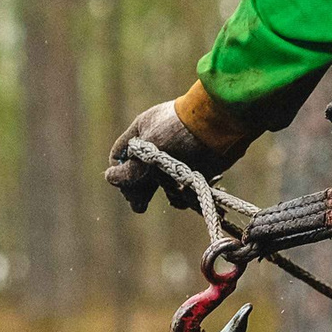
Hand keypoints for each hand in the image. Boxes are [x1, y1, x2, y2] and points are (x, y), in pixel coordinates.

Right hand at [106, 97, 234, 212]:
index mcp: (141, 132)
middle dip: (139, 191)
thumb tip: (110, 179)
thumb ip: (129, 170)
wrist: (220, 125)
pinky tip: (183, 197)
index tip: (125, 186)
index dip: (119, 172)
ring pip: (161, 183)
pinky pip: (181, 188)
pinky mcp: (195, 168)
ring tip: (165, 198)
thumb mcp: (148, 150)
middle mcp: (157, 145)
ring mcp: (176, 157)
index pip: (120, 155)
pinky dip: (181, 196)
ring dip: (162, 193)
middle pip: (140, 172)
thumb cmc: (179, 132)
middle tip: (140, 207)